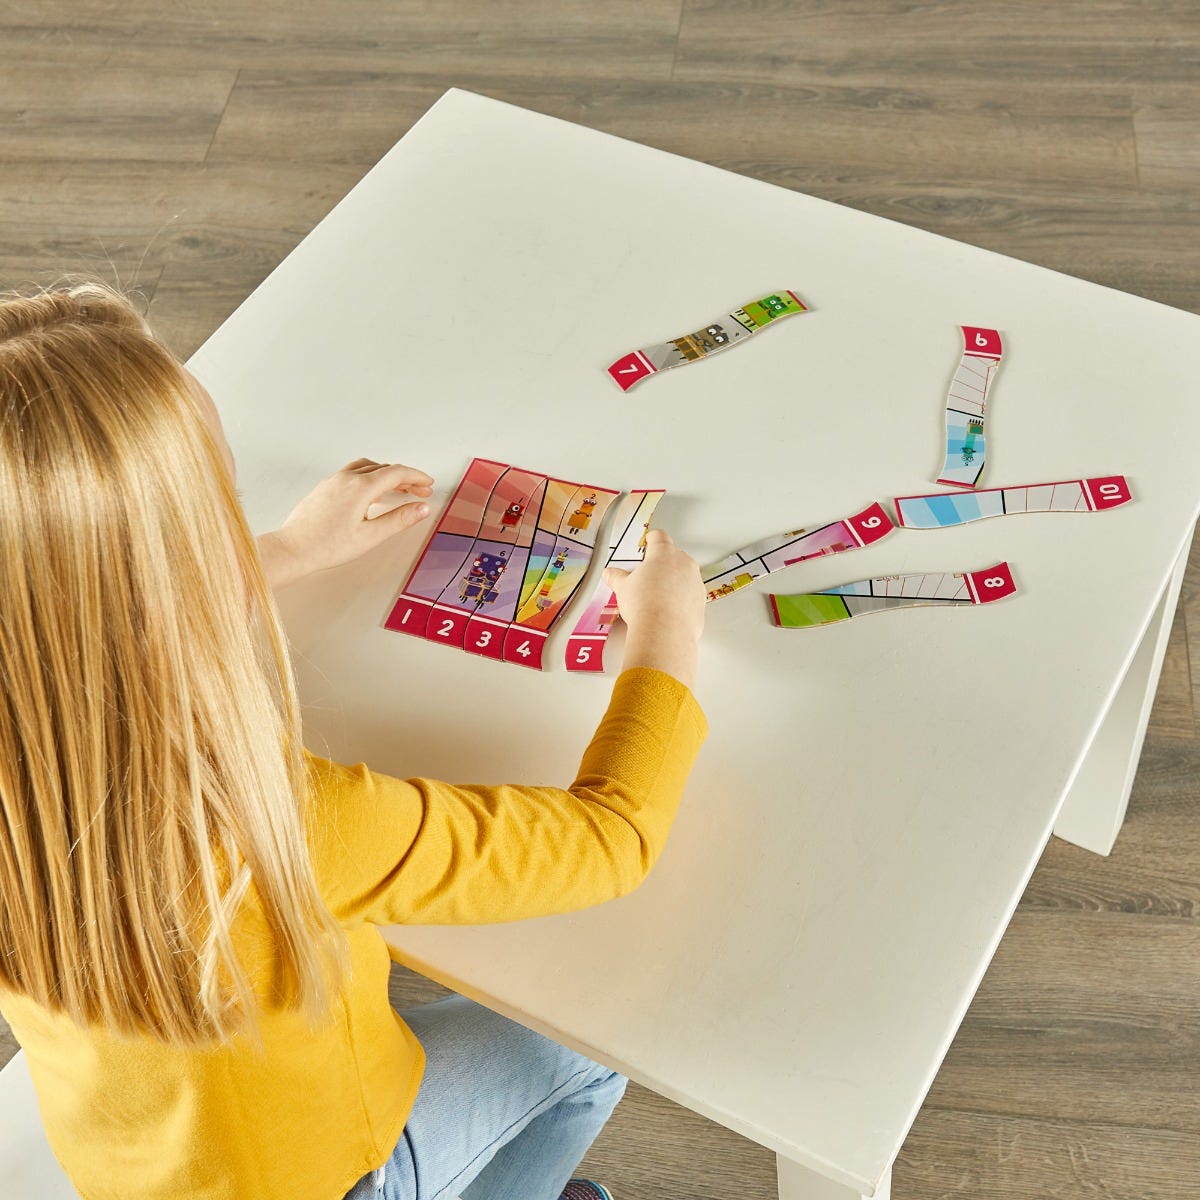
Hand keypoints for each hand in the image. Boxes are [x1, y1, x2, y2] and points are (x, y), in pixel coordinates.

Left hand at [257, 458, 433, 588]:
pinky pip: (354, 474)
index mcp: (361, 487)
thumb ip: (399, 520)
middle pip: (384, 469)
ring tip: (399, 490)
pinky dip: (371, 478)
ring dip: (387, 476)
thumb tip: (421, 508)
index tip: (428, 484)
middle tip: (420, 491)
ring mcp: (334, 481)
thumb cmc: (326, 545)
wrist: (293, 549)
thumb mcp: (371, 536)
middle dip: (406, 478)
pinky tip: (372, 493)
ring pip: (368, 468)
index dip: (417, 477)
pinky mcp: (325, 488)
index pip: (397, 473)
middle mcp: (347, 479)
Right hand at [603, 529, 704, 688]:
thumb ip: (616, 577)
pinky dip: (682, 598)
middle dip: (662, 564)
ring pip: (685, 575)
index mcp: (663, 553)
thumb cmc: (645, 605)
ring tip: (657, 596)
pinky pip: (691, 594)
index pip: (659, 537)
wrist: (664, 631)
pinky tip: (668, 609)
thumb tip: (610, 574)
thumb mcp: (622, 588)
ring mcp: (695, 581)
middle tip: (647, 577)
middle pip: (673, 556)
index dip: (652, 539)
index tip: (650, 542)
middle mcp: (683, 563)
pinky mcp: (701, 600)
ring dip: (674, 581)